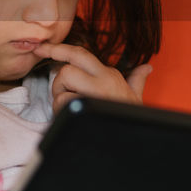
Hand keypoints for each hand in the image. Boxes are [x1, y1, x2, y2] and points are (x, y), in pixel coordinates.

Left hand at [33, 41, 151, 115]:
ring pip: (63, 80)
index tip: (43, 49)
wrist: (134, 142)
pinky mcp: (87, 104)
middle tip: (61, 93)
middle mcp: (104, 78)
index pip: (80, 54)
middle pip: (68, 65)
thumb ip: (137, 81)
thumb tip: (147, 68)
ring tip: (73, 112)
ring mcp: (96, 91)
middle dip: (59, 81)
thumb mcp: (135, 99)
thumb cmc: (128, 122)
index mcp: (110, 75)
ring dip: (60, 98)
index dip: (59, 49)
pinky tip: (73, 119)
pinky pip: (62, 100)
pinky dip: (61, 111)